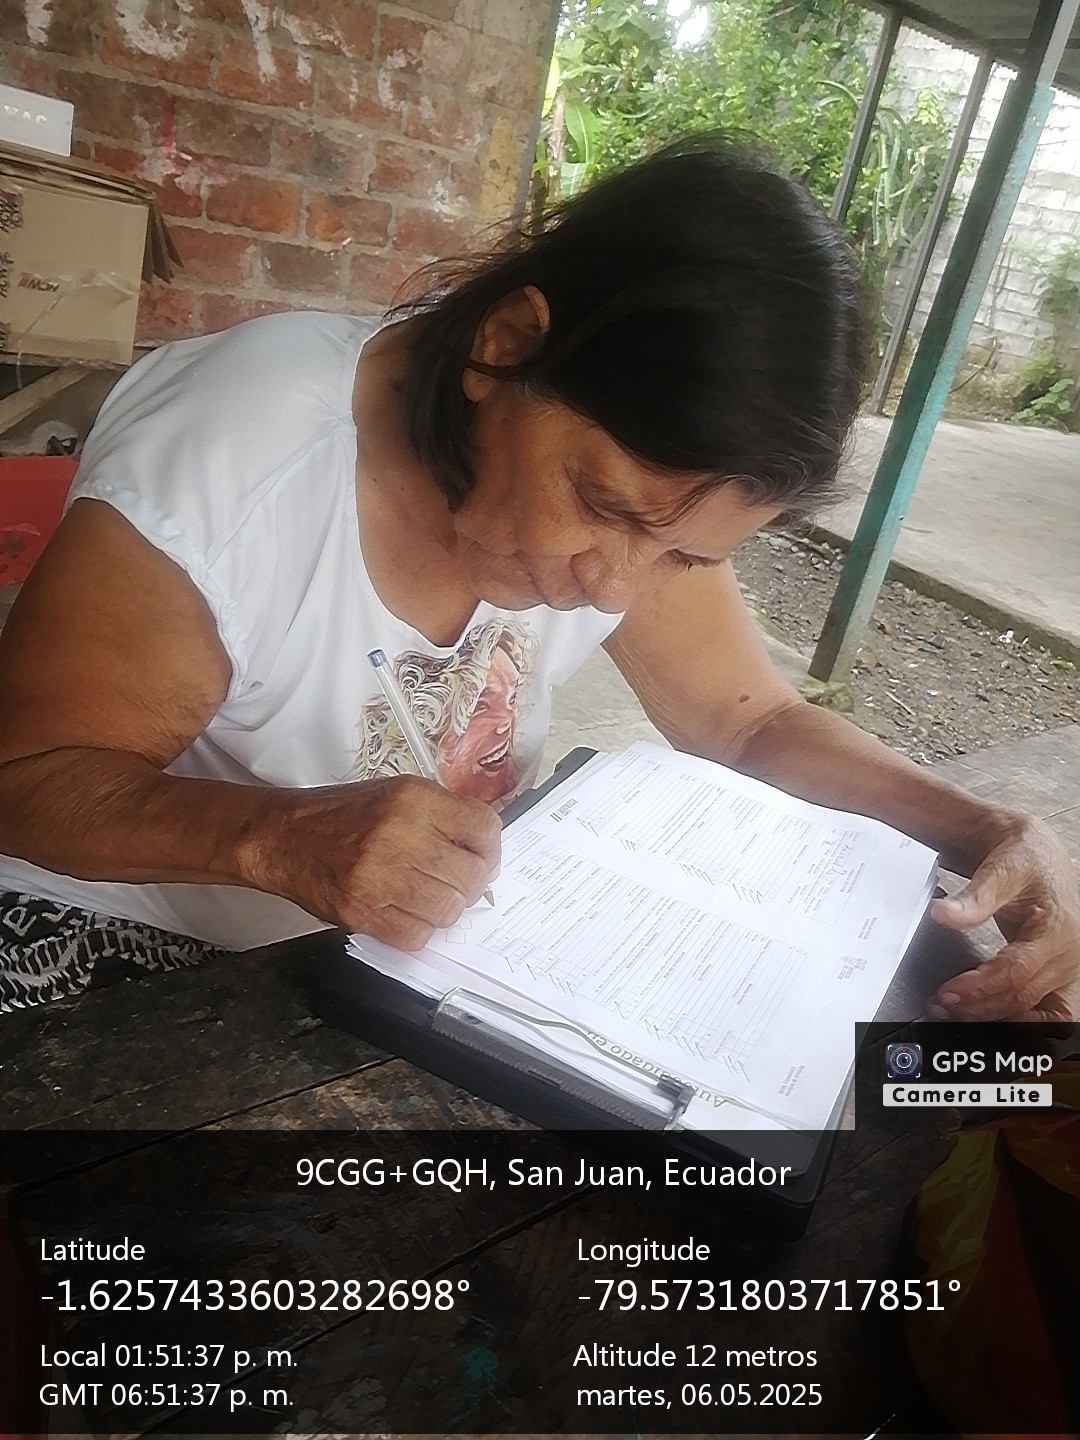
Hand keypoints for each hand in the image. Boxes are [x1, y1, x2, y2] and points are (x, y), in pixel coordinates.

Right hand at [245, 774, 500, 949]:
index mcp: (414, 800)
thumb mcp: (399, 795)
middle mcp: (400, 835)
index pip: (484, 828)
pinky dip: (419, 930)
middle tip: (454, 881)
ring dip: (445, 908)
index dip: (491, 848)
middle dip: (472, 883)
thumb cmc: (345, 816)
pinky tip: (405, 912)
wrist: (286, 838)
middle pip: (473, 875)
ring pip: (449, 909)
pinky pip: (417, 936)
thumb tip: (487, 851)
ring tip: (427, 896)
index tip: (482, 857)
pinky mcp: (363, 913)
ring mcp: (380, 877)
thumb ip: (445, 816)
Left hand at [927, 815, 1079, 1020]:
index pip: (1016, 973)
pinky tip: (985, 1014)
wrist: (1038, 853)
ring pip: (1034, 1011)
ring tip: (955, 1012)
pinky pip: (1046, 1012)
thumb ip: (973, 897)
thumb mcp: (1000, 870)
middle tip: (940, 1005)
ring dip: (993, 1017)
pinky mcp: (1061, 975)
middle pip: (1022, 997)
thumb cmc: (1025, 859)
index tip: (947, 993)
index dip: (979, 988)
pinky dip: (1017, 1019)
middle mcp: (1069, 954)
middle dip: (978, 1006)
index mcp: (1058, 929)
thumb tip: (943, 914)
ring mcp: (1068, 968)